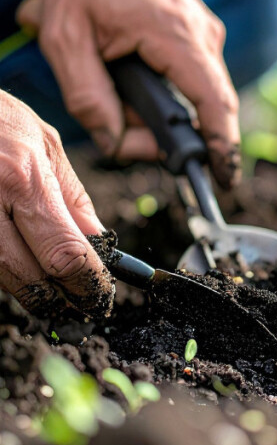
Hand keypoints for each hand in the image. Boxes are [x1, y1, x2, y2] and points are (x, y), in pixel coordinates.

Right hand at [0, 90, 112, 317]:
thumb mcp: (44, 140)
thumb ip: (72, 194)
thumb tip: (98, 239)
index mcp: (23, 179)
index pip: (65, 253)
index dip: (88, 283)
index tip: (100, 295)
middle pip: (27, 277)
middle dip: (57, 297)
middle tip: (77, 304)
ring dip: (26, 289)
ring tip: (49, 290)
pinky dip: (0, 269)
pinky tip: (16, 265)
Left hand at [17, 0, 240, 187]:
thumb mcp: (64, 38)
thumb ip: (88, 97)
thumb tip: (116, 143)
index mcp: (174, 34)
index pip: (212, 101)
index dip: (221, 144)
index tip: (225, 178)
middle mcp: (203, 37)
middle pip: (203, 108)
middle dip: (168, 135)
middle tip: (124, 137)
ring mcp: (207, 37)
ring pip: (196, 97)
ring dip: (159, 112)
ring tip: (115, 94)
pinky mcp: (202, 40)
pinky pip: (193, 82)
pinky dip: (166, 95)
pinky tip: (131, 81)